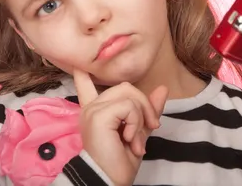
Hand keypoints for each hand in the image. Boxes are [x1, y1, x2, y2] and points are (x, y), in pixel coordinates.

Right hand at [73, 69, 168, 185]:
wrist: (110, 180)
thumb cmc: (120, 161)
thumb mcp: (139, 132)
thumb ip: (147, 110)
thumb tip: (162, 89)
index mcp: (97, 112)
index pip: (86, 87)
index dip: (83, 76)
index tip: (78, 67)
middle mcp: (92, 108)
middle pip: (126, 87)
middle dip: (145, 105)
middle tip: (151, 128)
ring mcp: (93, 110)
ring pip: (129, 94)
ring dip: (141, 116)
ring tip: (136, 140)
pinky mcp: (98, 115)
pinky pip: (128, 106)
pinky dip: (136, 122)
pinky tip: (129, 138)